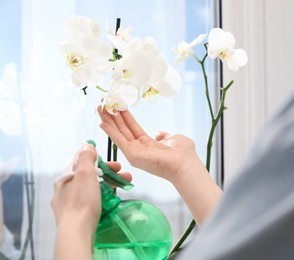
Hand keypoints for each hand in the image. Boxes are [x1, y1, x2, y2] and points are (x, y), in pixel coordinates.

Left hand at [51, 144, 131, 259]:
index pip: (82, 164)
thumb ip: (86, 158)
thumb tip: (87, 146)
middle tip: (124, 175)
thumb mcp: (85, 173)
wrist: (77, 232)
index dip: (100, 161)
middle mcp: (63, 191)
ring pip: (89, 190)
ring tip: (123, 187)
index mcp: (64, 179)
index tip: (115, 164)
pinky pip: (88, 203)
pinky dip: (100, 198)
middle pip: (88, 177)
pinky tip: (109, 201)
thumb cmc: (81, 201)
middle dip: (108, 174)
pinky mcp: (74, 218)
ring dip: (107, 186)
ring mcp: (67, 206)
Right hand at [98, 107, 221, 224]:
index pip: (131, 127)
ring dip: (108, 120)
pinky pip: (119, 141)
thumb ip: (164, 135)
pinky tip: (102, 122)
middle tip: (103, 102)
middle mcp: (138, 149)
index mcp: (148, 144)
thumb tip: (158, 133)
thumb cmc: (183, 154)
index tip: (116, 104)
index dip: (123, 115)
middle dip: (112, 115)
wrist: (185, 164)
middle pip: (122, 129)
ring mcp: (134, 153)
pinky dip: (110, 132)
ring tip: (99, 107)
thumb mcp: (173, 138)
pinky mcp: (132, 156)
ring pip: (118, 133)